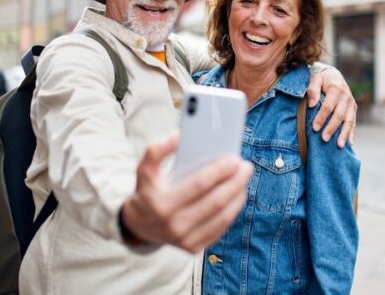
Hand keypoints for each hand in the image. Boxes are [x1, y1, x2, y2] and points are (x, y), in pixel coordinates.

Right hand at [119, 134, 253, 252]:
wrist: (139, 226)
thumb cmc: (148, 192)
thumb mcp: (144, 170)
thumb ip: (155, 150)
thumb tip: (177, 136)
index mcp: (161, 203)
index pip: (198, 185)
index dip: (219, 171)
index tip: (234, 158)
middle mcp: (173, 225)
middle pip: (214, 201)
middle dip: (235, 182)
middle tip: (246, 167)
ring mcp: (184, 239)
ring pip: (221, 216)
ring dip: (237, 196)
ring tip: (244, 179)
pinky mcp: (193, 248)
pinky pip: (220, 228)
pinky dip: (232, 211)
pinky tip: (237, 196)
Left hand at [306, 67, 356, 147]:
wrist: (334, 75)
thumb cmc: (322, 79)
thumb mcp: (316, 78)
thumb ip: (312, 89)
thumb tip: (312, 104)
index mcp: (336, 88)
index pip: (328, 106)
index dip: (321, 117)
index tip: (314, 127)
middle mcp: (346, 96)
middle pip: (339, 115)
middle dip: (331, 128)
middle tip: (324, 139)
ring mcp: (351, 104)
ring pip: (349, 121)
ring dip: (344, 134)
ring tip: (339, 145)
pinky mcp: (353, 109)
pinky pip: (353, 122)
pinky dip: (351, 133)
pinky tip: (349, 144)